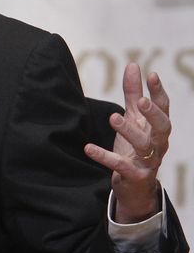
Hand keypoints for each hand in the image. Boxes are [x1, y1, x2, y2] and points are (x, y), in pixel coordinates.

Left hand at [84, 63, 169, 223]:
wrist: (135, 187)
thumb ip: (133, 94)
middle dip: (153, 113)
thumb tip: (133, 65)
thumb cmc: (135, 148)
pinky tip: (88, 148)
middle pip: (163, 126)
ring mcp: (149, 161)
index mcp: (157, 128)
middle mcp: (157, 143)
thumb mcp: (134, 119)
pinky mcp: (135, 176)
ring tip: (112, 117)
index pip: (164, 108)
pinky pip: (121, 166)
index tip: (152, 75)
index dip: (159, 92)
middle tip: (141, 101)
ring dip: (129, 131)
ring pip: (144, 145)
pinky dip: (105, 156)